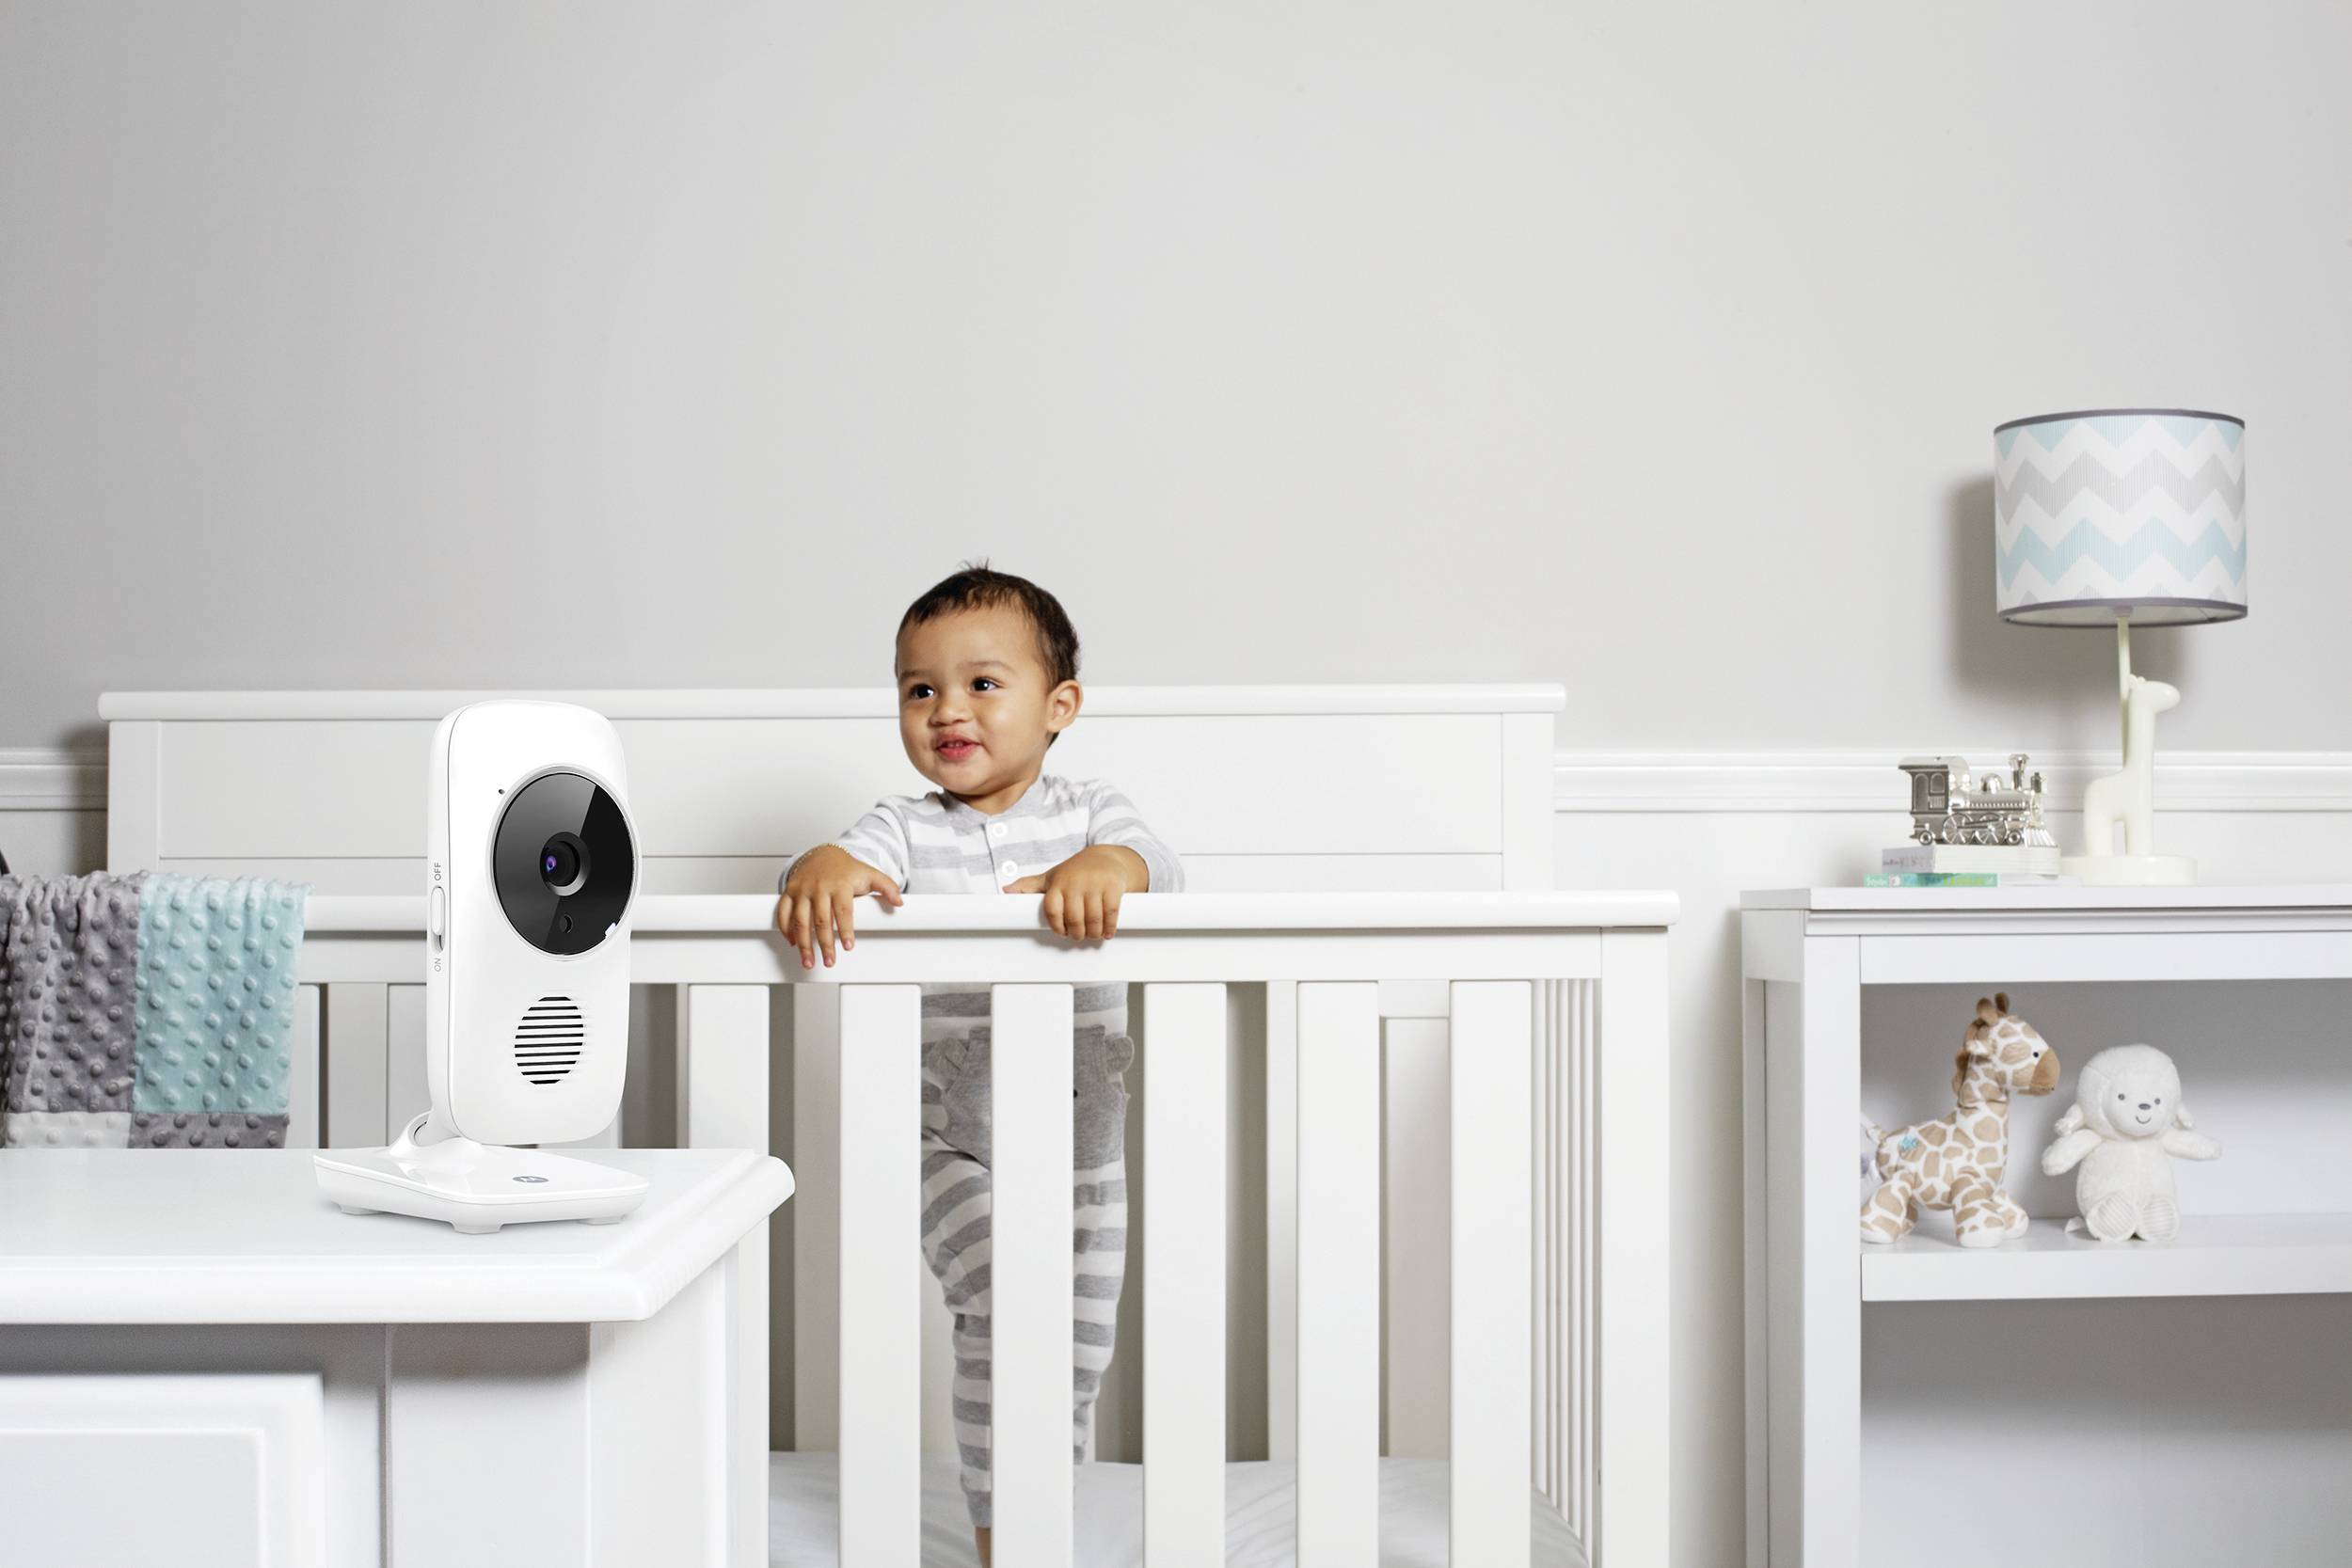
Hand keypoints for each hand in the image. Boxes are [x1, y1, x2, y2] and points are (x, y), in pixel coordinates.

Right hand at [775, 845, 901, 969]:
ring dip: (803, 944)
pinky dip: (786, 929)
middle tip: (830, 961)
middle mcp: (819, 888)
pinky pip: (783, 912)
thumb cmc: (846, 869)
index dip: (846, 929)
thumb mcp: (870, 874)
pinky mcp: (790, 892)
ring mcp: (802, 890)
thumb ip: (887, 887)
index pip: (844, 910)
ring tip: (809, 961)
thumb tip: (899, 902)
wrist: (822, 853)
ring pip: (800, 920)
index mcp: (840, 885)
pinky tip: (792, 943)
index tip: (849, 946)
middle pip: (821, 920)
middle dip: (825, 944)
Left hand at [1006, 845, 1146, 939]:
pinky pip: (1111, 913)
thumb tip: (1005, 891)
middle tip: (1080, 936)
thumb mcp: (1051, 877)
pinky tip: (1107, 932)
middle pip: (1074, 918)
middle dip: (1077, 933)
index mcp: (1058, 882)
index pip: (1052, 910)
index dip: (1057, 926)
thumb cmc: (1074, 872)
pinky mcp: (1113, 886)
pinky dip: (1109, 927)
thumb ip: (1028, 886)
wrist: (1105, 857)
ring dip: (1093, 933)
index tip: (1063, 932)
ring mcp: (1095, 883)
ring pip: (1093, 919)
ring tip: (1093, 935)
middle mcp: (1076, 882)